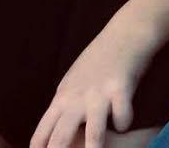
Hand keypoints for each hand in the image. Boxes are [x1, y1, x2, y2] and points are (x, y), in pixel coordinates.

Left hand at [30, 29, 147, 147]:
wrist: (125, 32)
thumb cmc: (99, 58)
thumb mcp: (73, 81)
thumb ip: (64, 104)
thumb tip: (54, 130)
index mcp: (62, 97)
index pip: (43, 132)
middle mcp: (77, 98)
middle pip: (61, 136)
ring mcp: (99, 94)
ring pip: (93, 131)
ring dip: (93, 147)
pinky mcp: (121, 88)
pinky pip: (122, 116)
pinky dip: (124, 123)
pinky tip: (125, 122)